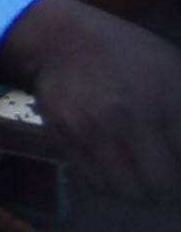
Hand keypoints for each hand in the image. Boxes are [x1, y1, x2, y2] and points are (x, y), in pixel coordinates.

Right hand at [0, 0, 180, 211]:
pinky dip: (113, 184)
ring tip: (144, 178)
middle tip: (168, 181)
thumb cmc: (131, 56)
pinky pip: (96, 182)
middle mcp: (128, 118)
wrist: (63, 39)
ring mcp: (91, 129)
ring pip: (127, 192)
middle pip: (161, 187)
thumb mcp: (176, 74)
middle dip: (170, 190)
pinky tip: (119, 169)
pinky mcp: (63, 136)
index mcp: (165, 100)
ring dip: (141, 193)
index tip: (180, 169)